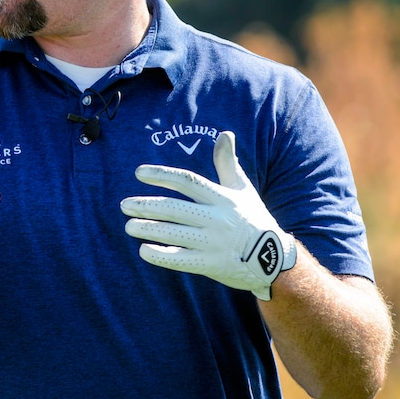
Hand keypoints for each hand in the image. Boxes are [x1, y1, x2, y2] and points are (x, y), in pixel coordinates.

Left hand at [120, 131, 295, 299]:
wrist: (275, 260)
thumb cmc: (254, 219)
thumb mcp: (243, 189)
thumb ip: (228, 163)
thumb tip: (225, 133)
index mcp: (222, 197)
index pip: (187, 181)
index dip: (161, 175)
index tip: (138, 173)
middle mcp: (217, 218)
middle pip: (174, 208)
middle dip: (146, 206)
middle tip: (124, 205)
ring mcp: (214, 243)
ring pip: (174, 233)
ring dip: (148, 229)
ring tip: (128, 225)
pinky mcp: (213, 265)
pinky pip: (182, 260)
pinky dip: (161, 255)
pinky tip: (144, 251)